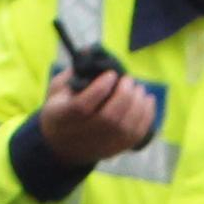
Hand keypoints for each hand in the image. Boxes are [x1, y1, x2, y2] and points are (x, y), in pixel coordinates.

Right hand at [32, 63, 157, 166]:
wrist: (63, 146)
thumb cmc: (61, 111)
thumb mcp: (57, 90)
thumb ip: (73, 73)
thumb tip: (90, 54)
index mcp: (61, 117)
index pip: (81, 107)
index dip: (99, 89)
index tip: (111, 74)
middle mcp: (81, 134)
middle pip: (108, 118)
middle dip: (124, 95)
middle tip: (129, 80)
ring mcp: (100, 144)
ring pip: (125, 128)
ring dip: (138, 104)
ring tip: (139, 89)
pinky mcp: (115, 149)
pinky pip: (136, 135)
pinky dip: (147, 116)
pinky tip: (147, 101)